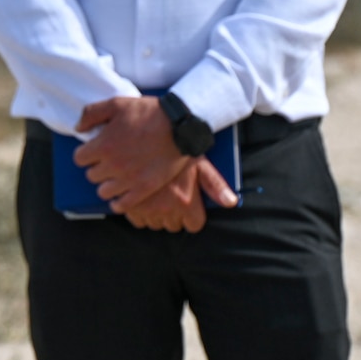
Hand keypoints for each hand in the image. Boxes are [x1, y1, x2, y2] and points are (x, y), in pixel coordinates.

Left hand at [73, 97, 186, 212]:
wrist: (180, 126)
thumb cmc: (149, 112)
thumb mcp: (117, 103)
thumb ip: (91, 114)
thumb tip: (78, 129)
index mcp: (104, 145)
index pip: (80, 158)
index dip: (86, 153)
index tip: (95, 150)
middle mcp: (113, 165)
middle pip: (91, 175)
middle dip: (97, 167)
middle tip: (109, 160)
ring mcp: (128, 179)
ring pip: (103, 191)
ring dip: (107, 184)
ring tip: (116, 176)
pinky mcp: (144, 188)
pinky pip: (122, 205)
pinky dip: (118, 202)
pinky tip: (121, 194)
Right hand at [121, 158, 238, 232]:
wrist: (145, 134)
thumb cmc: (177, 147)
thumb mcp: (200, 163)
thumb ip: (215, 185)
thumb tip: (231, 202)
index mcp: (186, 202)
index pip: (194, 225)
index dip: (192, 216)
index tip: (189, 206)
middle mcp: (166, 209)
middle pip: (173, 225)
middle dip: (174, 214)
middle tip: (171, 196)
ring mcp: (146, 209)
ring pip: (155, 224)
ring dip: (156, 214)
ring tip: (157, 196)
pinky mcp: (129, 206)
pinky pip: (138, 221)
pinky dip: (139, 212)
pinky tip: (142, 198)